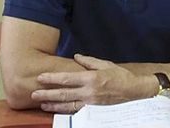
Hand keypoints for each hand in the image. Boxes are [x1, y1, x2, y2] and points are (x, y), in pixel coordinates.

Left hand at [31, 54, 152, 113]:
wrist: (136, 92)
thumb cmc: (121, 76)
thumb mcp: (106, 64)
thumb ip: (89, 61)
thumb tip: (76, 56)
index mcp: (91, 78)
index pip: (67, 79)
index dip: (52, 78)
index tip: (40, 77)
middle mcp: (89, 92)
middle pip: (63, 94)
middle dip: (47, 94)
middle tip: (33, 94)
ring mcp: (91, 104)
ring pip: (68, 106)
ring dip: (53, 105)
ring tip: (42, 104)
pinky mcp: (94, 111)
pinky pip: (77, 112)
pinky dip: (65, 111)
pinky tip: (57, 110)